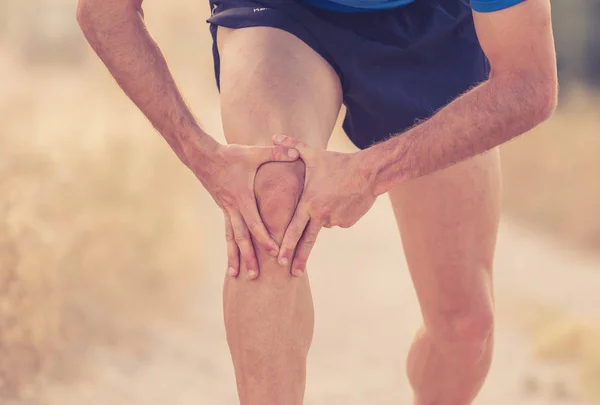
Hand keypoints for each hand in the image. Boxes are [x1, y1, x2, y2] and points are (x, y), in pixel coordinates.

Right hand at [184, 135, 298, 278]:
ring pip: (231, 238)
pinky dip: (230, 246)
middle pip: (241, 237)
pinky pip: (228, 232)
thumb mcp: (252, 153)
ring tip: (235, 276)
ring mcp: (226, 210)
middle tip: (254, 276)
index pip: (254, 222)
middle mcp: (232, 208)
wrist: (201, 156)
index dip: (264, 237)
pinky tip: (231, 259)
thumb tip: (295, 152)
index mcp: (242, 197)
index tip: (273, 252)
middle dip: (248, 257)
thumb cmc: (229, 155)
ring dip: (235, 257)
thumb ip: (275, 153)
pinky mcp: (223, 210)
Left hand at [272, 135, 377, 276]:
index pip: (293, 229)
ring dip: (323, 217)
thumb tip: (274, 136)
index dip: (284, 245)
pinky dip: (337, 214)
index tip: (278, 260)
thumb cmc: (338, 162)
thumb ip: (291, 147)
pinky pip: (338, 221)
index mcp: (309, 203)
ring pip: (324, 224)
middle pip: (307, 242)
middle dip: (298, 259)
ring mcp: (336, 221)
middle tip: (291, 273)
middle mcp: (321, 215)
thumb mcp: (313, 154)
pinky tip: (342, 200)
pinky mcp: (348, 222)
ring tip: (332, 197)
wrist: (369, 172)